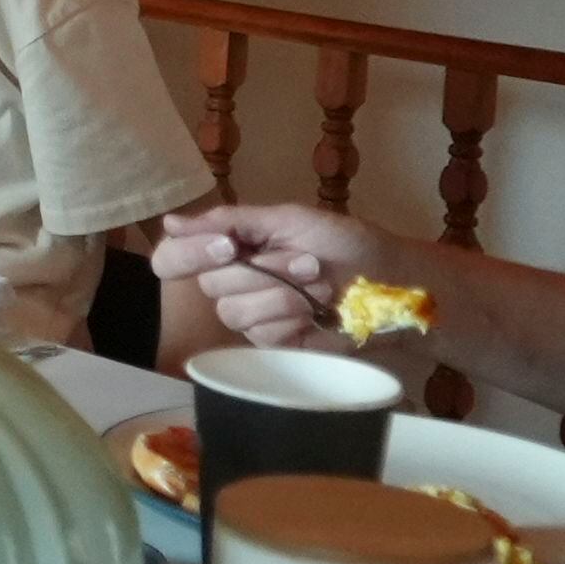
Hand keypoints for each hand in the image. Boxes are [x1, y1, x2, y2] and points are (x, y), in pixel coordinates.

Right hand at [152, 204, 396, 349]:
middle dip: (264, 271)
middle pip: (209, 286)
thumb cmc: (347, 244)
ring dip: (284, 295)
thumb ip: (231, 221)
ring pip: (235, 313)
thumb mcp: (290, 219)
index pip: (173, 258)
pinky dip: (295, 318)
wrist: (393, 282)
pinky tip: (319, 311)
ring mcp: (253, 316)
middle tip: (307, 263)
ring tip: (321, 286)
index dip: (187, 254)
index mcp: (230, 249)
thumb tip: (170, 222)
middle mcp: (233, 284)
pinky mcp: (275, 344)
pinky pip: (263, 335)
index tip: (228, 247)